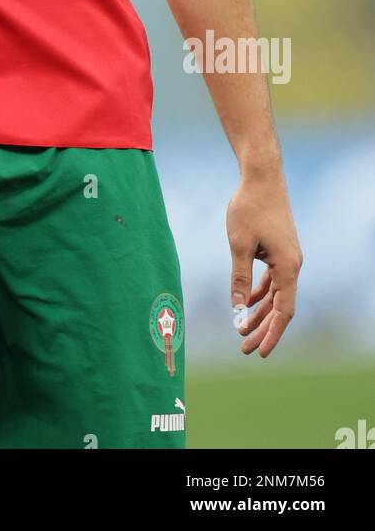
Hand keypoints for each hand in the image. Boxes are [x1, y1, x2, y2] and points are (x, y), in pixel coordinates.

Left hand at [226, 173, 302, 357]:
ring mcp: (288, 257)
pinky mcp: (280, 250)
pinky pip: (273, 280)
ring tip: (243, 332)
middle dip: (263, 329)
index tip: (260, 353)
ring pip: (276, 294)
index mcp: (288, 266)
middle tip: (245, 349)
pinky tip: (248, 304)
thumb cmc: (249, 208)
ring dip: (260, 313)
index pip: (283, 311)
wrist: (261, 177)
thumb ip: (239, 278)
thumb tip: (238, 309)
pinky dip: (261, 293)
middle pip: (280, 307)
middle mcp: (293, 264)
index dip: (272, 334)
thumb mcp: (239, 245)